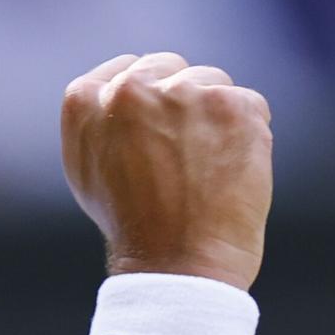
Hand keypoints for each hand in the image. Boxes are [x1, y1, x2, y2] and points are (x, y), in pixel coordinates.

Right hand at [60, 52, 272, 290]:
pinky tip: (232, 170)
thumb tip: (119, 86)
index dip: (147, 98)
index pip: (126, 69)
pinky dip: (248, 134)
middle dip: (180, 101)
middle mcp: (130, 88)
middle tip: (184, 153)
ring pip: (212, 82)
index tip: (156, 130)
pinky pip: (249, 104)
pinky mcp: (232, 106)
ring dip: (215, 115)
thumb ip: (97, 119)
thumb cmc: (130, 227)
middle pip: (169, 68)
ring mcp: (183, 93)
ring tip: (207, 167)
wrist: (177, 266)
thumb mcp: (85, 168)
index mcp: (85, 99)